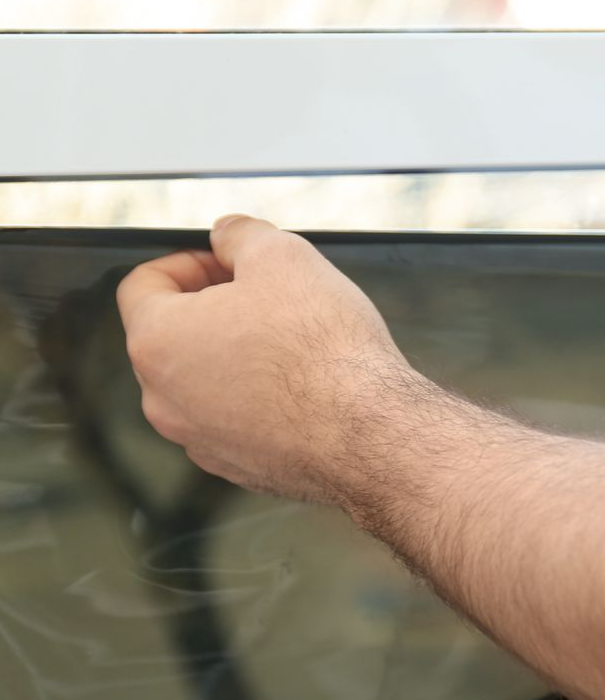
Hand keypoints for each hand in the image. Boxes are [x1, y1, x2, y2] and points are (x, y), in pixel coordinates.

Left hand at [117, 215, 410, 501]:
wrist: (367, 433)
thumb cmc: (324, 353)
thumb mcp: (283, 255)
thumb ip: (241, 234)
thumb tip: (228, 233)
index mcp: (158, 342)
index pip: (142, 284)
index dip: (188, 260)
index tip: (225, 260)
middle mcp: (165, 399)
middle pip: (171, 335)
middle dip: (212, 307)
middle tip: (263, 293)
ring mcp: (199, 439)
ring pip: (203, 381)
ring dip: (234, 354)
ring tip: (288, 339)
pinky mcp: (238, 466)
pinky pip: (234, 419)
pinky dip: (256, 398)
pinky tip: (301, 384)